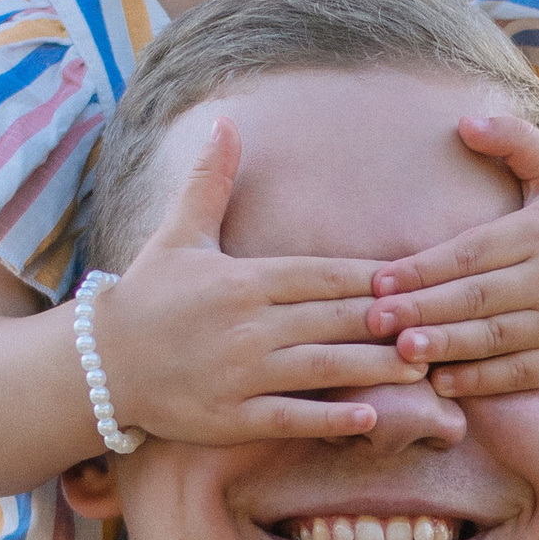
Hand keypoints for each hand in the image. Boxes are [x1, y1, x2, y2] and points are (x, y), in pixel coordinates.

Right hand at [93, 116, 446, 441]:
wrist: (98, 363)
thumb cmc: (146, 296)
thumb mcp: (177, 234)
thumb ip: (210, 181)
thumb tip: (225, 122)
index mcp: (243, 279)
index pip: (323, 275)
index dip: (372, 277)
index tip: (416, 278)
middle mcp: (247, 325)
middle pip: (334, 319)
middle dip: (388, 320)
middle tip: (439, 321)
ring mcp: (240, 374)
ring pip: (322, 367)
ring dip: (376, 367)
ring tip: (422, 367)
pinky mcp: (230, 418)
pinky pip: (290, 416)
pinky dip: (329, 416)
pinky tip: (370, 416)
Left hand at [366, 105, 538, 397]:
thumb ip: (517, 143)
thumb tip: (465, 120)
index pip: (471, 252)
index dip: (423, 267)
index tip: (379, 280)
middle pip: (475, 297)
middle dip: (421, 309)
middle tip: (370, 319)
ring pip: (494, 338)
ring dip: (445, 346)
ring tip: (400, 351)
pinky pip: (519, 373)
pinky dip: (481, 380)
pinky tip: (443, 382)